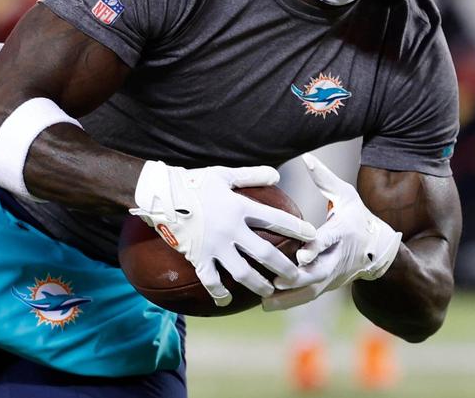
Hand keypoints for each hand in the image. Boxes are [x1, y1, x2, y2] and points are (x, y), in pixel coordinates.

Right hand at [131, 161, 316, 306]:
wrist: (162, 196)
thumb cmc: (194, 182)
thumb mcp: (224, 174)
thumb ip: (251, 176)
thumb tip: (277, 175)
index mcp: (240, 207)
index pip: (276, 220)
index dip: (297, 228)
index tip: (313, 236)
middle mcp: (231, 230)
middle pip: (265, 254)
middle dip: (285, 268)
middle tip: (296, 277)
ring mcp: (215, 247)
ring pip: (243, 273)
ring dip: (259, 285)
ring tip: (269, 291)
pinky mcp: (198, 257)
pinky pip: (211, 280)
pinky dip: (219, 293)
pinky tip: (226, 301)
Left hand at [262, 153, 401, 311]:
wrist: (378, 248)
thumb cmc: (357, 217)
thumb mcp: (346, 195)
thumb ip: (325, 179)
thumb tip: (306, 158)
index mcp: (343, 233)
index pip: (329, 241)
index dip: (316, 248)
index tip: (300, 254)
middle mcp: (339, 257)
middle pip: (320, 272)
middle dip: (298, 279)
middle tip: (274, 281)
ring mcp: (334, 275)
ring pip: (312, 290)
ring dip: (289, 297)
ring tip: (265, 301)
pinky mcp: (328, 286)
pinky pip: (309, 296)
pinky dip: (290, 302)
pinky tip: (268, 305)